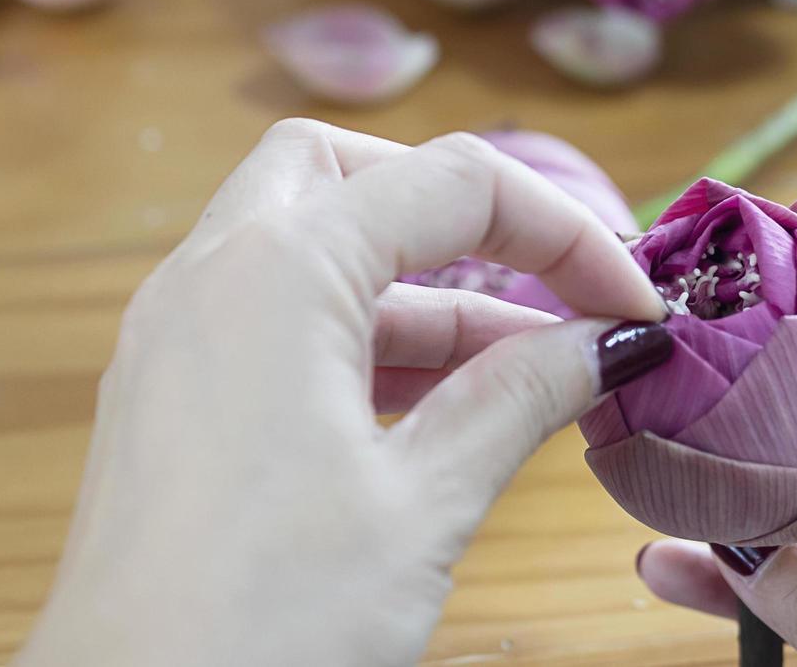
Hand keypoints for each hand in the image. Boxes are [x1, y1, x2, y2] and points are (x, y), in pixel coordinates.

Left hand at [15, 120, 670, 666]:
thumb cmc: (259, 624)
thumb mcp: (421, 503)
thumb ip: (517, 398)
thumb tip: (603, 342)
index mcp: (275, 270)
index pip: (448, 183)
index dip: (562, 231)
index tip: (630, 300)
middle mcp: (209, 275)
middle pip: (351, 174)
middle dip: (458, 210)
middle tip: (545, 280)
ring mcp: (175, 331)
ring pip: (310, 247)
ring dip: (416, 286)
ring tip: (521, 365)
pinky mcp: (166, 391)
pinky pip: (272, 317)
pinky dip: (355, 334)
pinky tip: (432, 403)